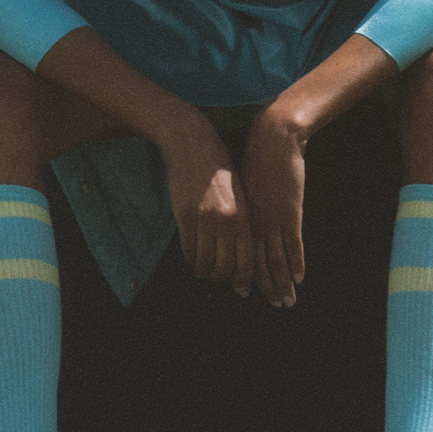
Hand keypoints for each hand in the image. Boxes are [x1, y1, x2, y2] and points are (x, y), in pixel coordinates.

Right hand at [162, 116, 256, 295]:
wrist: (194, 143)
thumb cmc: (219, 170)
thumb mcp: (238, 195)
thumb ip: (241, 224)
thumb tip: (240, 256)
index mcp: (244, 215)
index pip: (247, 261)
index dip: (244, 279)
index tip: (241, 288)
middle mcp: (227, 220)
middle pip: (225, 267)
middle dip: (221, 279)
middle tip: (216, 278)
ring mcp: (205, 218)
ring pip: (205, 262)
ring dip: (203, 271)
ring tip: (202, 269)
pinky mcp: (185, 214)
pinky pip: (188, 249)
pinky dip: (190, 259)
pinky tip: (192, 257)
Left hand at [240, 107, 306, 306]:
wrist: (273, 139)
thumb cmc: (258, 157)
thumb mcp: (245, 183)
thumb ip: (247, 203)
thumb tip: (245, 215)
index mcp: (243, 217)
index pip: (245, 255)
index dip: (250, 276)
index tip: (251, 293)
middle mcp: (256, 223)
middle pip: (260, 263)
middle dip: (268, 287)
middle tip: (276, 306)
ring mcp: (273, 219)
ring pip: (276, 260)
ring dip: (282, 283)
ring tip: (286, 301)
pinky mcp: (290, 212)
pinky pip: (293, 244)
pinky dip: (296, 262)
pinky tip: (298, 278)